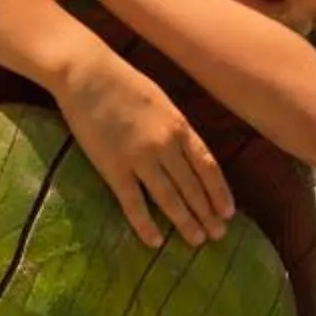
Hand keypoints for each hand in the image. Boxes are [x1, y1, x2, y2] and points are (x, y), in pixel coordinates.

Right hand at [55, 50, 232, 250]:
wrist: (87, 74)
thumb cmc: (124, 83)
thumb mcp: (162, 101)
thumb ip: (176, 128)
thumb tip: (190, 154)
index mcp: (180, 126)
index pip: (208, 166)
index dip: (219, 192)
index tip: (228, 212)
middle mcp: (166, 145)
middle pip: (192, 186)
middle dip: (207, 213)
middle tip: (217, 235)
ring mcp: (140, 158)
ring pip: (169, 198)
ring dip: (185, 222)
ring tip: (196, 241)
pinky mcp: (113, 168)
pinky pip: (133, 203)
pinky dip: (146, 224)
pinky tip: (155, 241)